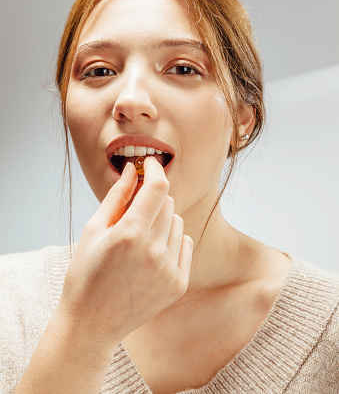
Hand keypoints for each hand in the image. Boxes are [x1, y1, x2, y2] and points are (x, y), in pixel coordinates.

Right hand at [58, 156, 192, 355]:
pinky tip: (152, 255)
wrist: (91, 324)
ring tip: (140, 241)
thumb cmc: (86, 274)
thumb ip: (117, 197)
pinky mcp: (178, 284)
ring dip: (161, 222)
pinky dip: (171, 242)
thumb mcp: (93, 230)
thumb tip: (132, 170)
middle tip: (133, 213)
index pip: (157, 187)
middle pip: (168, 203)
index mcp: (129, 234)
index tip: (150, 164)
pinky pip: (184, 244)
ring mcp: (169, 269)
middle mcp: (154, 250)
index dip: (155, 169)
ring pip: (177, 222)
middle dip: (152, 199)